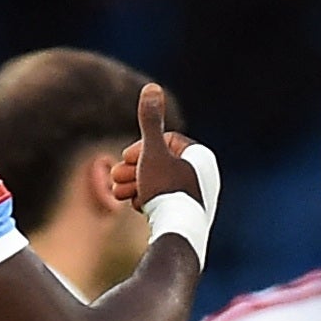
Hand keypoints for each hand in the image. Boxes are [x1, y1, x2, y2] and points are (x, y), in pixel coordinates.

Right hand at [111, 83, 198, 210]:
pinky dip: (150, 200)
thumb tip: (152, 87)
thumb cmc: (165, 191)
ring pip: (163, 183)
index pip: (167, 141)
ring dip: (136, 185)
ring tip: (117, 193)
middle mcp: (206, 175)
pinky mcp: (193, 215)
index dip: (141, 147)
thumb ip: (150, 121)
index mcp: (200, 156)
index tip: (125, 158)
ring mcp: (201, 196)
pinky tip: (137, 207)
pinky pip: (169, 201)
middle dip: (134, 169)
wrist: (178, 233)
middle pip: (163, 163)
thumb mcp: (151, 152)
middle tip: (114, 177)